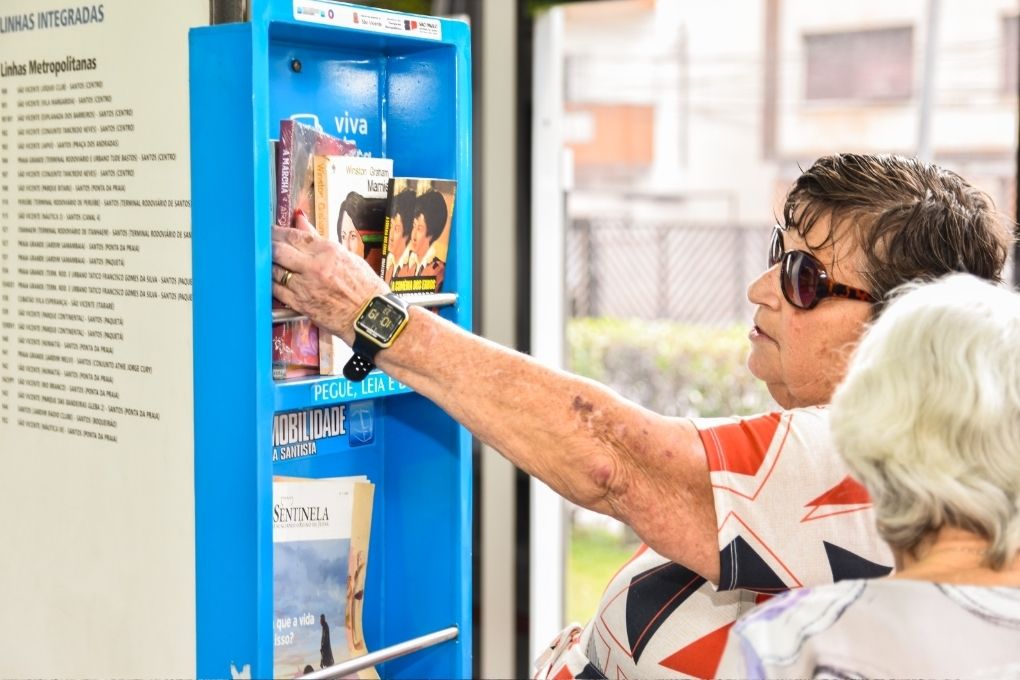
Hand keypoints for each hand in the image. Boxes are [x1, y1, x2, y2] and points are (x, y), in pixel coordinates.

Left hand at [272, 209, 389, 343]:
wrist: (371, 315)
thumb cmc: (364, 286)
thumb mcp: (346, 256)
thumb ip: (318, 239)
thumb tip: (301, 220)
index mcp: (328, 251)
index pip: (294, 235)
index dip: (278, 232)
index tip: (272, 231)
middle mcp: (314, 266)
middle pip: (279, 250)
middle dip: (268, 245)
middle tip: (264, 244)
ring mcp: (306, 286)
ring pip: (274, 270)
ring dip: (269, 265)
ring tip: (269, 262)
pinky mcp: (300, 304)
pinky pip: (276, 290)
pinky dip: (271, 283)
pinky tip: (272, 280)